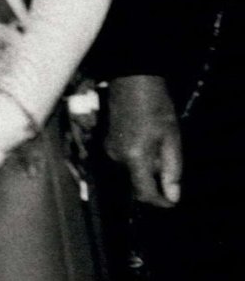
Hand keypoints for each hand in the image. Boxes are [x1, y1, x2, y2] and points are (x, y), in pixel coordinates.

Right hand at [105, 74, 181, 206]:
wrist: (132, 79)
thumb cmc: (156, 105)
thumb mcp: (172, 137)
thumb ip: (172, 169)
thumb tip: (173, 196)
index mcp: (134, 157)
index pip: (144, 193)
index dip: (159, 201)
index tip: (172, 201)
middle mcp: (117, 158)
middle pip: (137, 182)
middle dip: (154, 178)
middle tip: (167, 156)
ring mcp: (109, 150)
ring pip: (131, 170)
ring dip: (146, 165)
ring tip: (158, 141)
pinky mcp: (107, 142)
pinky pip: (125, 159)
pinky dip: (138, 156)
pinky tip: (147, 137)